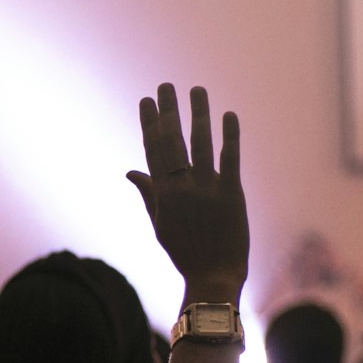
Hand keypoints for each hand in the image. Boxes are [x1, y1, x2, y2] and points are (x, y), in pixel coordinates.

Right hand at [126, 84, 248, 302]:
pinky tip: (229, 115)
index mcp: (163, 194)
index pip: (153, 150)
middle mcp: (182, 187)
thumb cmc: (185, 253)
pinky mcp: (232, 194)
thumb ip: (148, 194)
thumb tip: (130, 171)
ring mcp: (207, 189)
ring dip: (198, 114)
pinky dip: (230, 136)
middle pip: (173, 141)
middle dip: (169, 111)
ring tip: (197, 90)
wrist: (213, 276)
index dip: (149, 124)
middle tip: (166, 86)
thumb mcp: (160, 224)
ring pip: (201, 144)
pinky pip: (230, 159)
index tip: (147, 101)